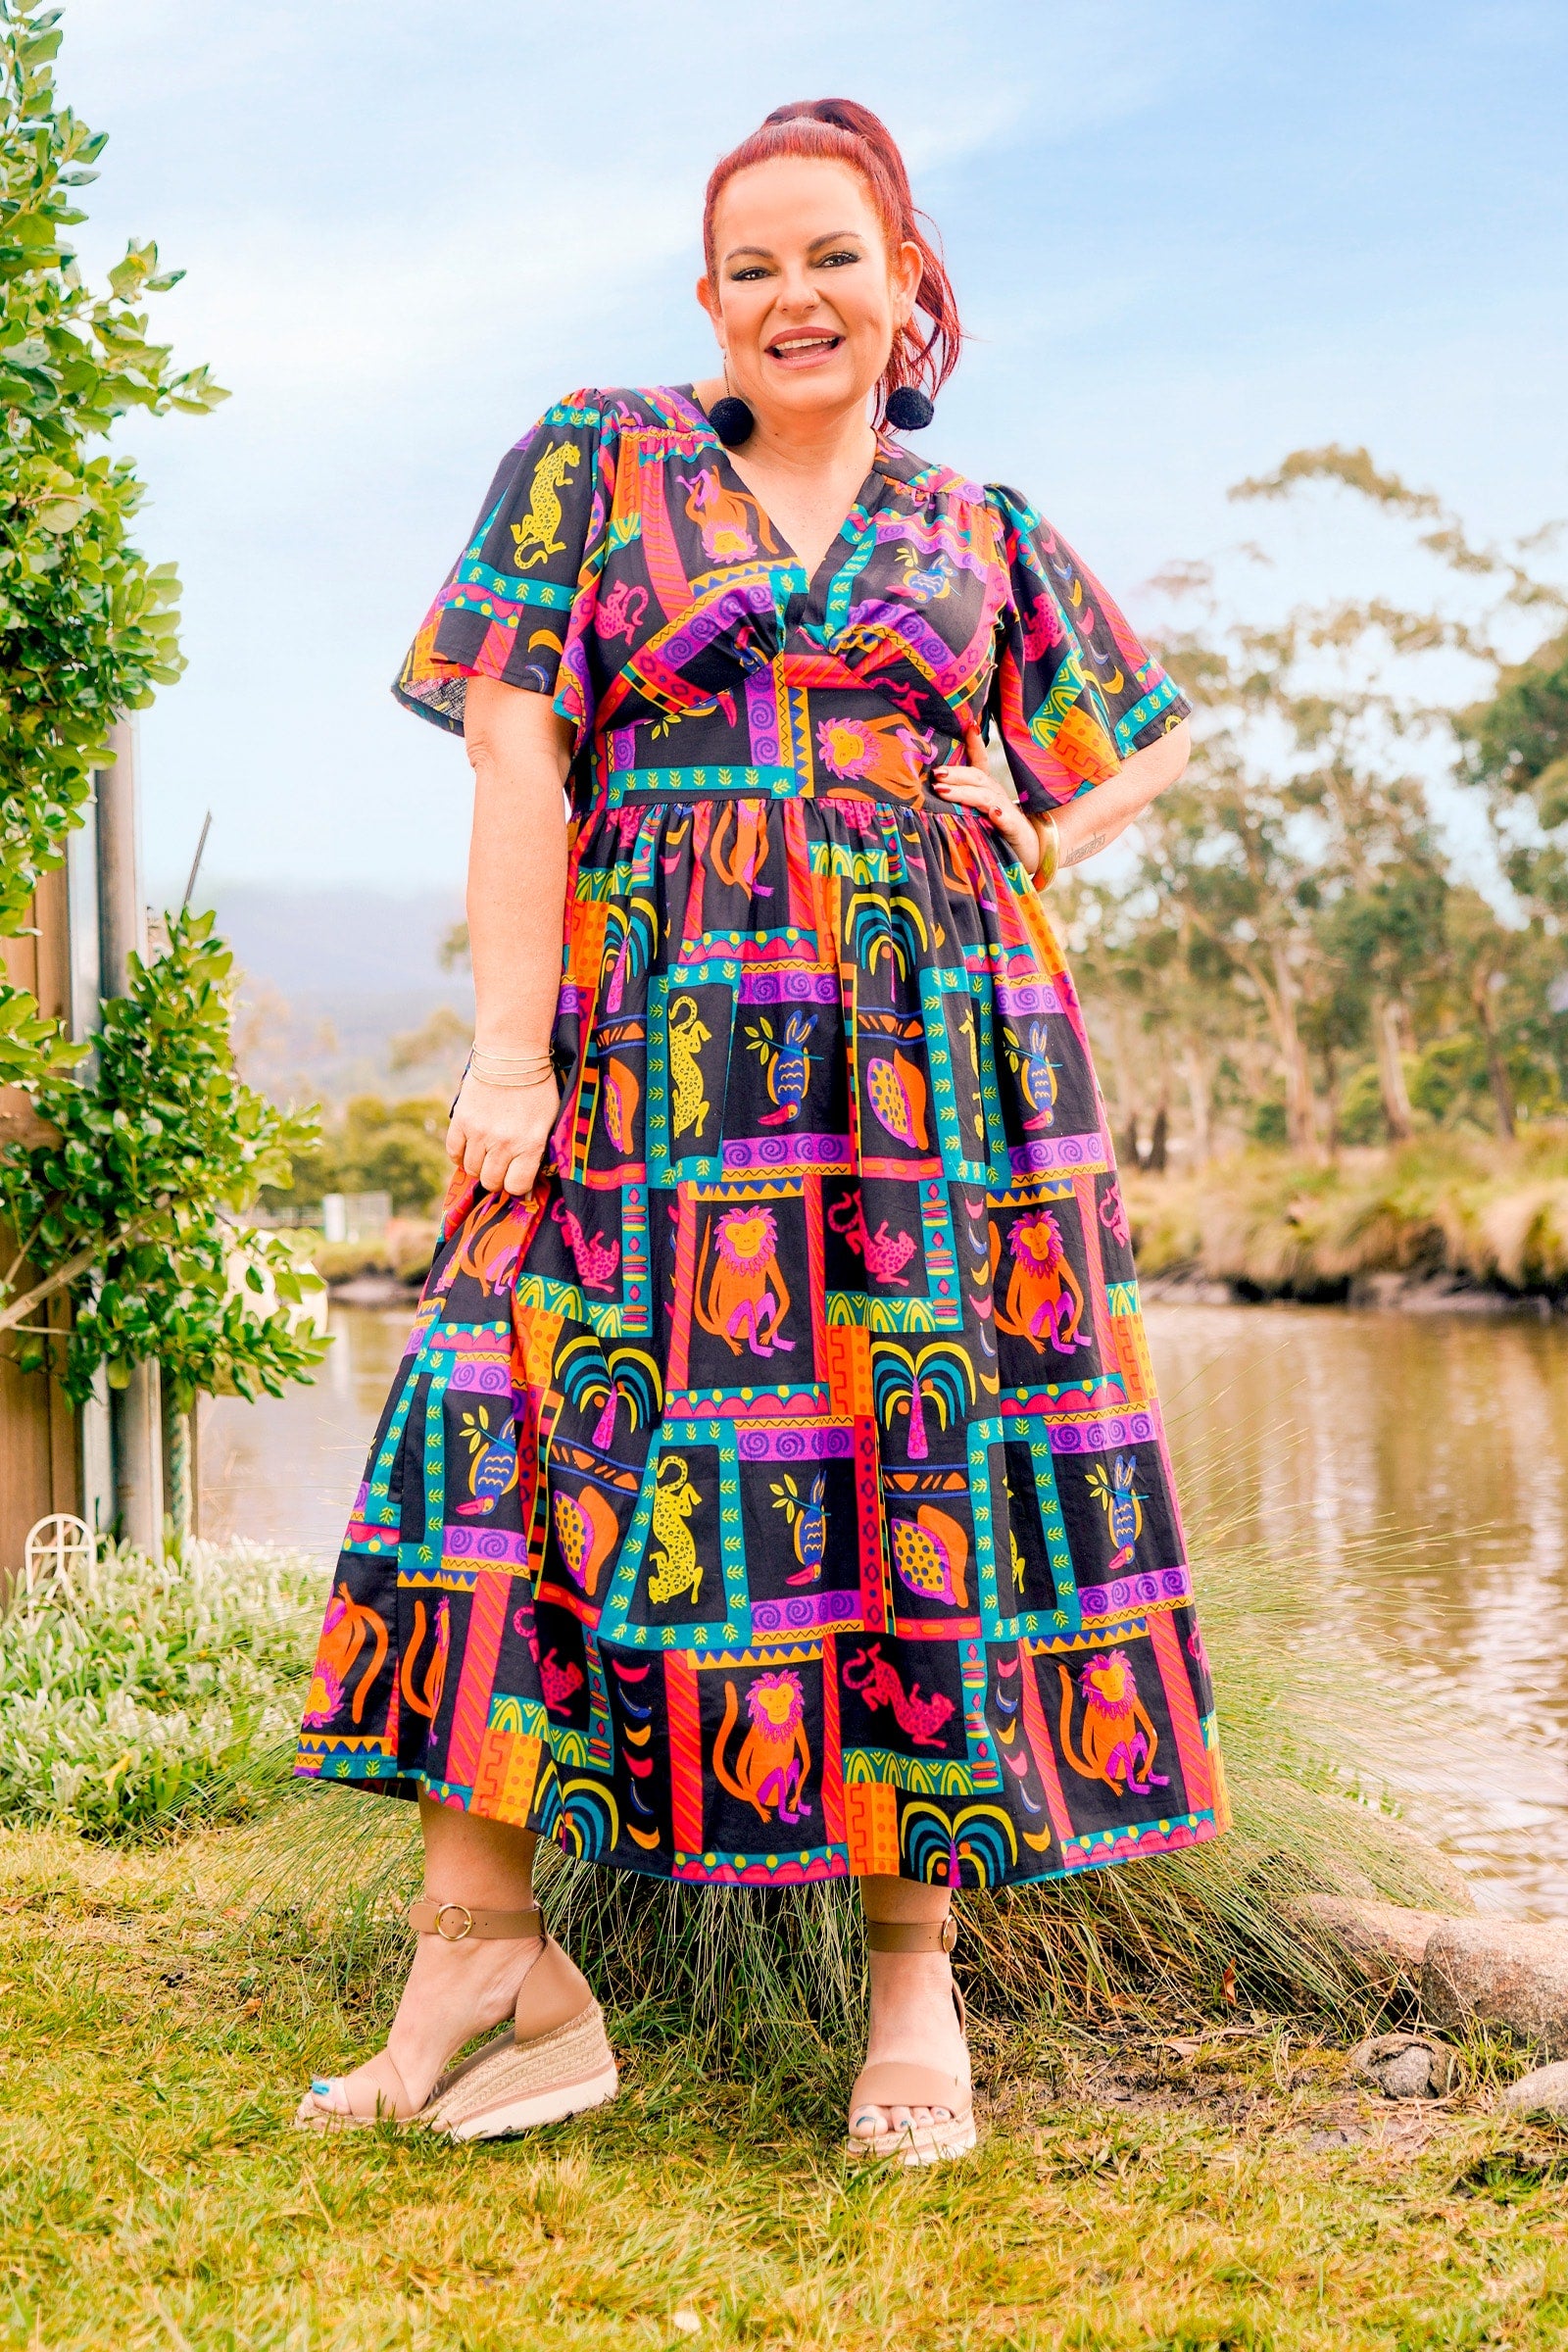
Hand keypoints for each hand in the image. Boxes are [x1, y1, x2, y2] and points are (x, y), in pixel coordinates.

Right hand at [446, 1067, 559, 1195]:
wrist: (512, 1054)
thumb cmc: (537, 1087)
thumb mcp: (548, 1120)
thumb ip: (538, 1149)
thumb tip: (527, 1179)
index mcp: (530, 1144)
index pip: (516, 1186)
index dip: (516, 1185)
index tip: (517, 1177)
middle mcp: (503, 1143)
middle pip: (491, 1181)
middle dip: (497, 1178)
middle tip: (501, 1166)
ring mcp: (479, 1133)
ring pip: (472, 1169)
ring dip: (479, 1166)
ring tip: (487, 1154)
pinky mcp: (462, 1121)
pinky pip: (454, 1152)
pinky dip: (460, 1155)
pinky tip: (470, 1148)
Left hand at [929, 725, 1042, 871]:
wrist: (1031, 851)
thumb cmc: (997, 831)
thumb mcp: (976, 812)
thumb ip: (959, 800)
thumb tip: (931, 788)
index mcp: (987, 788)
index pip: (980, 762)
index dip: (974, 744)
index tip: (968, 725)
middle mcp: (996, 794)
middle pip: (976, 776)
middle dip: (955, 772)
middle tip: (935, 772)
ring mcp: (1006, 810)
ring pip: (984, 795)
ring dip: (963, 792)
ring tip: (943, 790)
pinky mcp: (1014, 829)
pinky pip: (1006, 820)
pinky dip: (999, 816)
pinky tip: (993, 813)